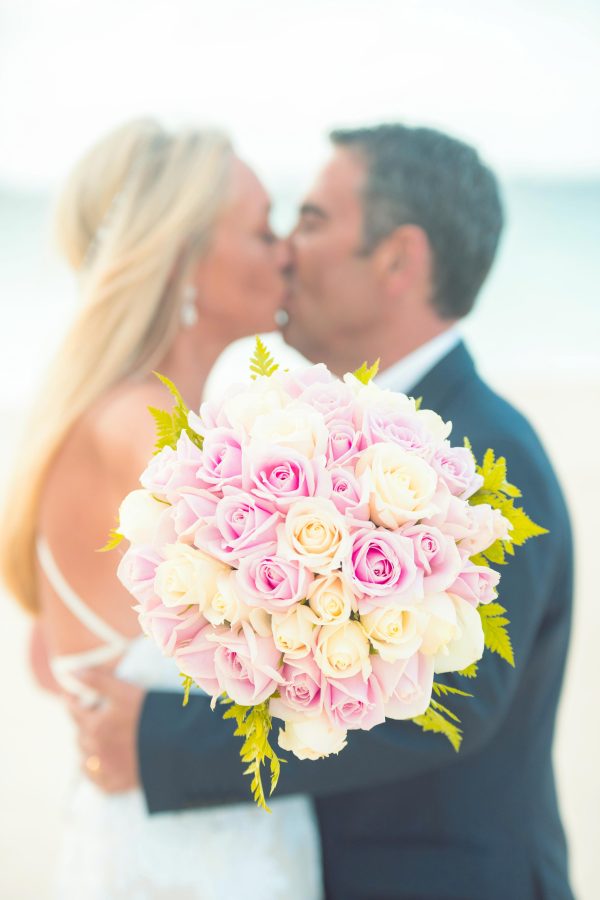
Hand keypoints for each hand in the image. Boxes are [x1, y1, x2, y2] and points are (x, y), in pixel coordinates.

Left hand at [67, 667, 144, 793]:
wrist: (177, 746)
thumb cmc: (151, 715)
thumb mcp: (124, 692)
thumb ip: (96, 680)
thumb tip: (71, 670)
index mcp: (95, 726)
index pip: (74, 712)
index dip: (73, 703)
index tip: (72, 698)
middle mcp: (95, 750)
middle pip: (79, 735)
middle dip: (83, 725)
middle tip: (92, 717)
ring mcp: (105, 770)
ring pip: (85, 759)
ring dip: (87, 748)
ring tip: (97, 740)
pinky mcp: (116, 784)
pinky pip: (96, 781)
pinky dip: (95, 772)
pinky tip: (101, 765)